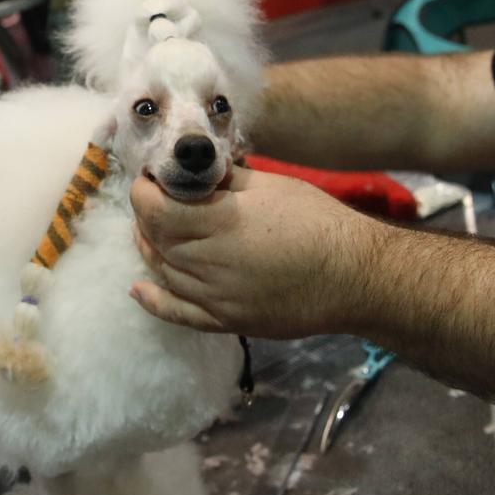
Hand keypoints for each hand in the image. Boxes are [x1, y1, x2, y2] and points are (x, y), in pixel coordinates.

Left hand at [128, 165, 378, 337]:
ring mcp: (217, 297)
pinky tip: (139, 288)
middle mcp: (211, 263)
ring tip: (151, 229)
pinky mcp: (228, 321)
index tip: (148, 178)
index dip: (144, 191)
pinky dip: (154, 301)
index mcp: (221, 222)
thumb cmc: (317, 222)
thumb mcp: (270, 185)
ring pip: (163, 272)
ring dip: (150, 248)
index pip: (156, 208)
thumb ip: (224, 181)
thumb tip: (193, 173)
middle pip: (156, 239)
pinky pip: (180, 313)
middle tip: (153, 197)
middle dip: (146, 215)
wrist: (355, 276)